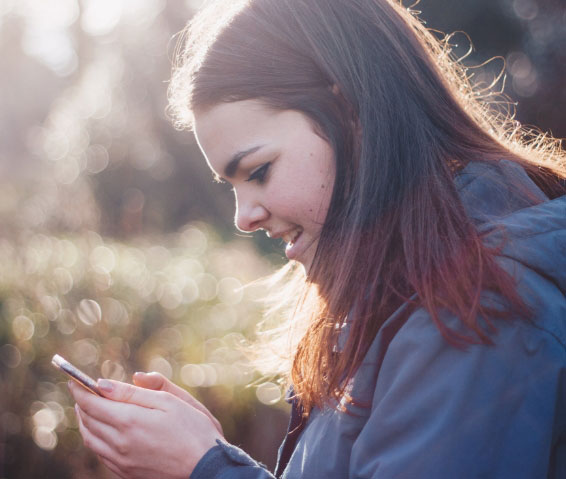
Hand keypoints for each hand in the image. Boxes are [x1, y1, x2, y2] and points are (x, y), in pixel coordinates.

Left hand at [69, 378, 223, 478]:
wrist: (206, 466)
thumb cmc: (193, 428)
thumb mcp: (168, 401)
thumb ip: (135, 391)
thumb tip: (104, 384)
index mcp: (129, 421)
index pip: (92, 403)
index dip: (80, 390)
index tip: (73, 379)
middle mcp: (119, 443)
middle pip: (87, 421)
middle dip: (81, 403)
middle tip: (81, 391)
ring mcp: (121, 461)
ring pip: (90, 439)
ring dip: (85, 421)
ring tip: (88, 408)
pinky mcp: (126, 473)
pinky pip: (100, 454)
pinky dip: (94, 438)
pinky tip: (102, 431)